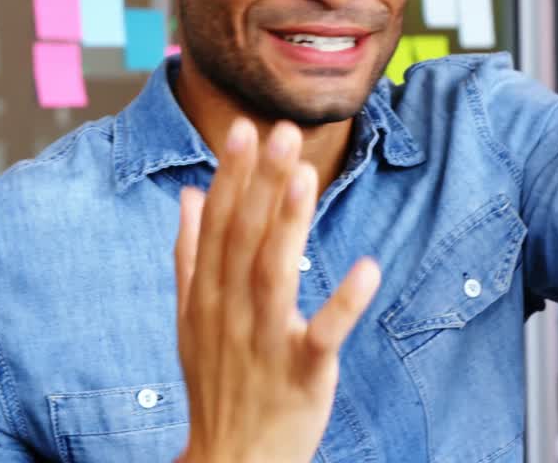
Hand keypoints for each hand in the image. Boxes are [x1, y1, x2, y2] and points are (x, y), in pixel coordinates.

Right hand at [175, 119, 380, 462]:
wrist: (230, 461)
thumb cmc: (217, 383)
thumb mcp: (190, 318)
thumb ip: (189, 255)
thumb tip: (190, 197)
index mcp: (206, 296)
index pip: (219, 225)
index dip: (232, 176)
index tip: (244, 128)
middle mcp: (229, 312)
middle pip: (244, 238)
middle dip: (261, 183)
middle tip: (281, 131)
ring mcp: (264, 342)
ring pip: (273, 274)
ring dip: (288, 225)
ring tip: (305, 177)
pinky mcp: (301, 372)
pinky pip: (323, 334)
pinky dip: (344, 303)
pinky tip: (367, 269)